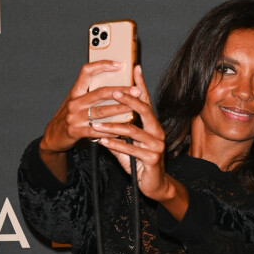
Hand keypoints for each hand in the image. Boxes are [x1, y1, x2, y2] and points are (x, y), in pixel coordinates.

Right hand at [39, 61, 134, 178]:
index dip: (102, 65)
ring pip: (101, 111)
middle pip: (100, 92)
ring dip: (119, 109)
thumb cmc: (70, 116)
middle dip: (120, 90)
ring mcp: (74, 117)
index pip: (86, 72)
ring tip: (133, 108)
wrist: (53, 135)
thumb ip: (91, 93)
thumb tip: (117, 85)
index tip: (118, 64)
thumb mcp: (77, 101)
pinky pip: (98, 130)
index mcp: (75, 92)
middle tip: (136, 90)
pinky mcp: (76, 131)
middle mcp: (74, 102)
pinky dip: (111, 130)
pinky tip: (122, 130)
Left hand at [93, 65, 172, 201]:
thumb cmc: (141, 162)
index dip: (141, 84)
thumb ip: (118, 133)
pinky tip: (103, 143)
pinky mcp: (152, 158)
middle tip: (114, 92)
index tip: (135, 68)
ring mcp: (157, 144)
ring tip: (96, 124)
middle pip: (144, 110)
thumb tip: (102, 119)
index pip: (146, 100)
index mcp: (152, 125)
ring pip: (133, 130)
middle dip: (128, 100)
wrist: (154, 185)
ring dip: (113, 126)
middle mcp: (157, 131)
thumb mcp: (129, 145)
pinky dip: (115, 145)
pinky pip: (131, 149)